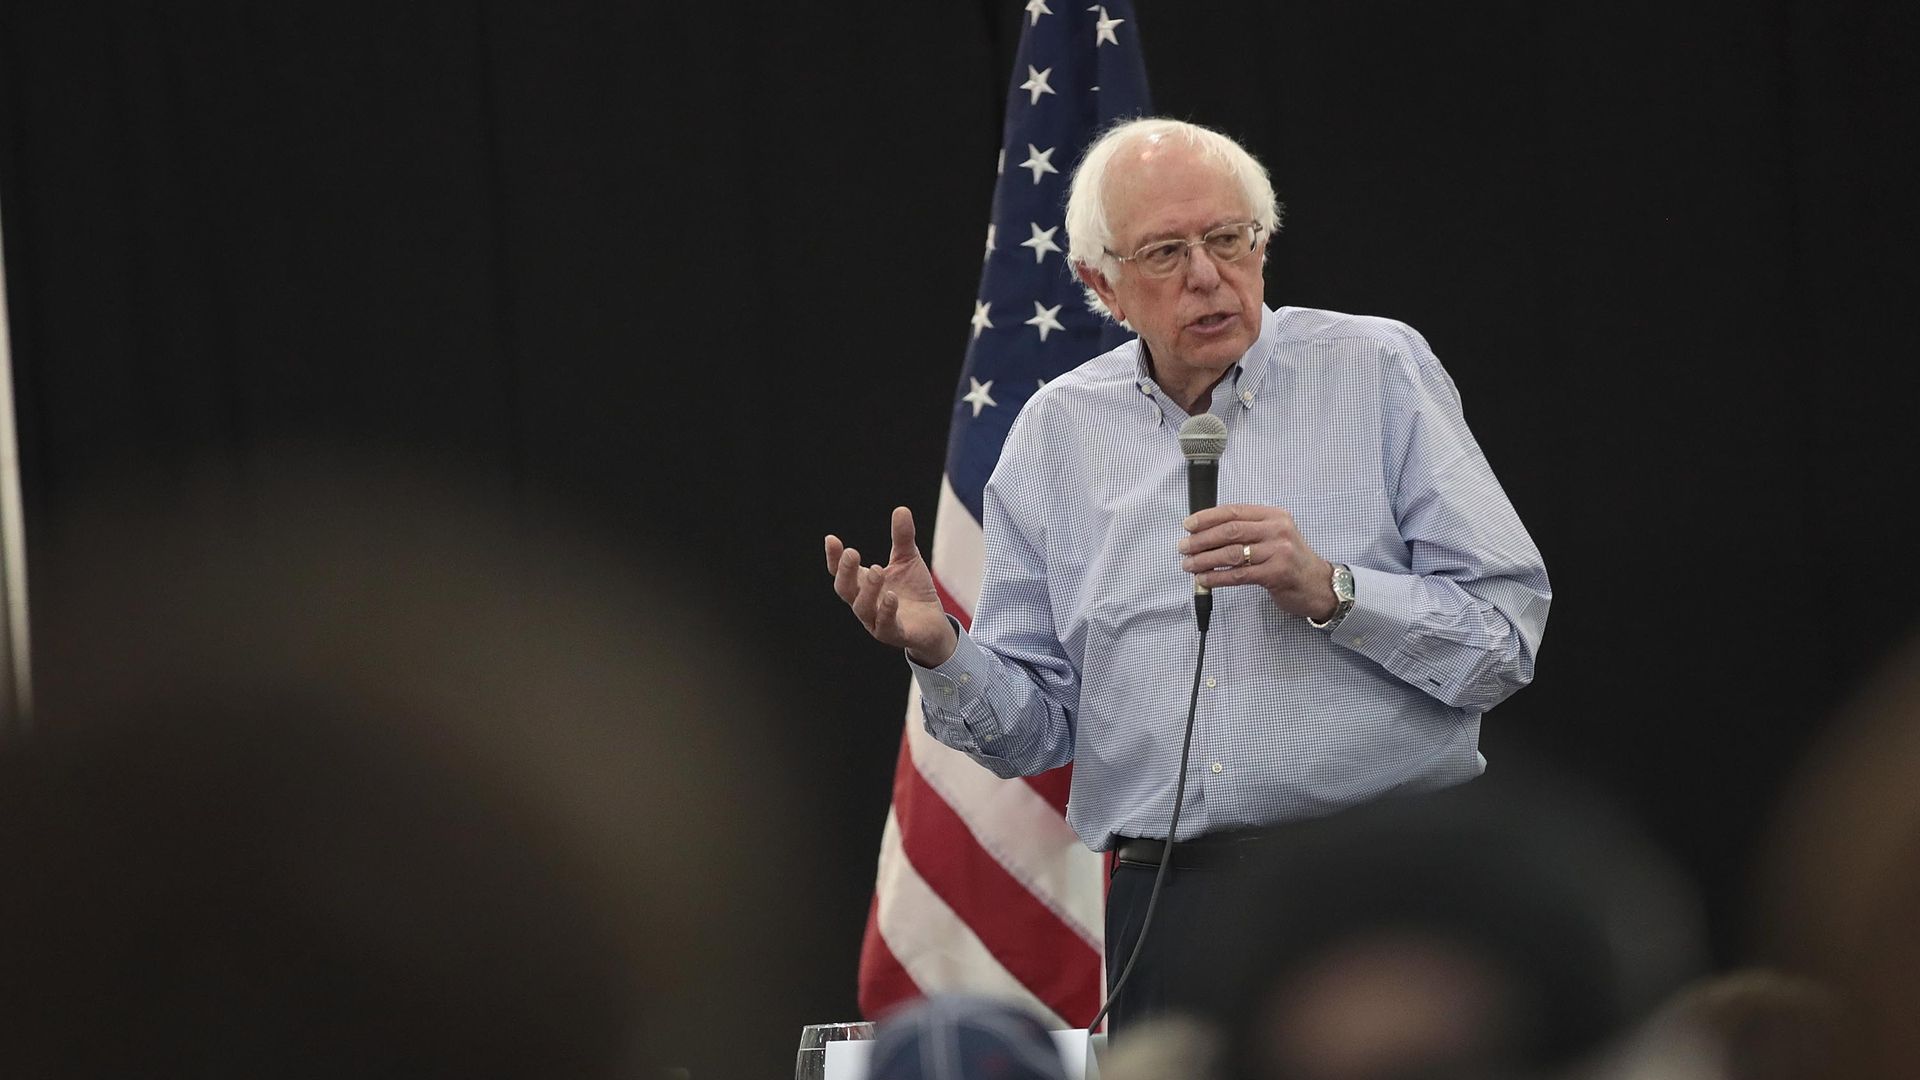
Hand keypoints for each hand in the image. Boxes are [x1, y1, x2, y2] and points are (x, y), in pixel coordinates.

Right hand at [825, 506, 956, 664]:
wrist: (933, 624)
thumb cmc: (913, 591)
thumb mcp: (908, 560)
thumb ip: (902, 538)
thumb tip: (901, 509)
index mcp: (862, 585)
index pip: (840, 572)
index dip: (834, 558)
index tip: (831, 539)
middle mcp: (864, 604)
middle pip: (845, 590)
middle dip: (846, 572)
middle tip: (853, 553)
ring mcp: (876, 621)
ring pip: (863, 608)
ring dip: (868, 590)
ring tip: (877, 570)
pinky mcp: (895, 634)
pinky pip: (885, 625)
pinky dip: (886, 611)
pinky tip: (891, 596)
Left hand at [1179, 504, 1338, 620]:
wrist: (1318, 584)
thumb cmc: (1290, 561)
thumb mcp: (1274, 536)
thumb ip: (1248, 530)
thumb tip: (1206, 532)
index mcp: (1274, 515)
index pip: (1234, 511)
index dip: (1207, 518)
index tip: (1188, 525)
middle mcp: (1277, 530)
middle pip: (1230, 531)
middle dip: (1201, 539)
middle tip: (1184, 547)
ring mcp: (1278, 551)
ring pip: (1232, 553)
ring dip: (1205, 559)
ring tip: (1189, 565)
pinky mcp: (1276, 573)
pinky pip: (1238, 575)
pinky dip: (1217, 577)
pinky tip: (1204, 579)